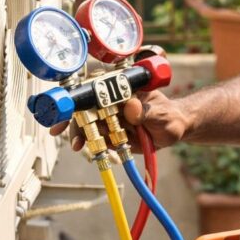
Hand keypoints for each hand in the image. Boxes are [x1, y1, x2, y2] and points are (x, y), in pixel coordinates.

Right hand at [49, 90, 189, 152]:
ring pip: (87, 125)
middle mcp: (112, 102)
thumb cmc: (169, 117)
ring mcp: (110, 118)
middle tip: (65, 132)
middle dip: (72, 120)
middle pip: (85, 108)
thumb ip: (146, 112)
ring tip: (79, 146)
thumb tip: (131, 107)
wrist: (174, 130)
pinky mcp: (111, 133)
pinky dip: (91, 146)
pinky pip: (96, 139)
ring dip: (80, 135)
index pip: (96, 88)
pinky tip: (92, 150)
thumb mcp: (161, 115)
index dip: (79, 96)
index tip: (69, 105)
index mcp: (122, 89)